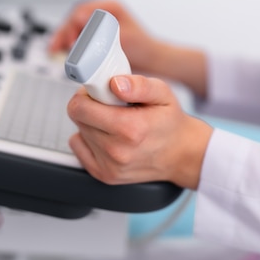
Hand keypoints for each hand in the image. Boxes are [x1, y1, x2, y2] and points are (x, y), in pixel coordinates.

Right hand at [49, 0, 159, 73]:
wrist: (150, 58)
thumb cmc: (142, 47)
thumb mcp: (125, 39)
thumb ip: (105, 33)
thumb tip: (84, 29)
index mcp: (109, 7)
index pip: (83, 11)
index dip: (73, 25)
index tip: (71, 40)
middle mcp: (101, 13)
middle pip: (74, 19)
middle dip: (63, 32)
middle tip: (56, 46)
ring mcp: (97, 24)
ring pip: (73, 27)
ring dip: (62, 38)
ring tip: (54, 49)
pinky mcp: (95, 35)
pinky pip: (76, 36)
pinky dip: (68, 43)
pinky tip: (60, 51)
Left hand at [67, 74, 212, 188]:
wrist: (180, 154)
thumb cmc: (170, 122)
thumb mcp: (162, 93)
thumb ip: (138, 84)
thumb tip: (115, 83)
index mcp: (130, 128)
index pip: (80, 108)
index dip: (86, 94)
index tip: (99, 92)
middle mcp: (117, 151)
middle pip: (78, 118)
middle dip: (90, 106)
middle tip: (111, 105)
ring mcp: (109, 166)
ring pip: (80, 132)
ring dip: (92, 123)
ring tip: (115, 122)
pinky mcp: (104, 175)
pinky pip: (79, 148)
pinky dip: (88, 139)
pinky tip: (108, 137)